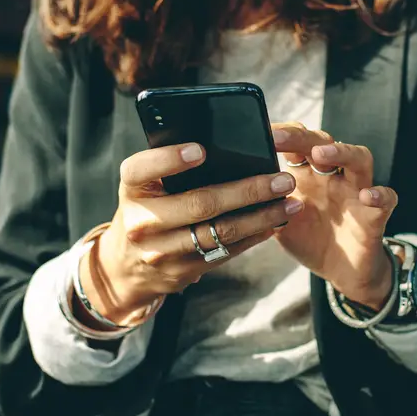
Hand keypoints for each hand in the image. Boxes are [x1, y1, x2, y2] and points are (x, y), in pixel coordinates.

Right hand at [80, 143, 303, 324]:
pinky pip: (225, 252)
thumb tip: (225, 144)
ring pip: (220, 232)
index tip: (201, 150)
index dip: (170, 159)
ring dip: (261, 217)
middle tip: (281, 179)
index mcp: (131, 188)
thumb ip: (172, 165)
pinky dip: (254, 235)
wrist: (127, 264)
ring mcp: (162, 251)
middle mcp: (142, 221)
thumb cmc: (148, 206)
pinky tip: (275, 221)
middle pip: (200, 204)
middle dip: (247, 190)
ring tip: (290, 202)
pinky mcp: (182, 271)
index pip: (142, 169)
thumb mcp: (146, 183)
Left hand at [271, 123, 398, 309]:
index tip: (257, 131)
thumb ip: (260, 204)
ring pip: (359, 158)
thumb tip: (226, 191)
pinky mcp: (375, 214)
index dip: (279, 134)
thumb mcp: (278, 221)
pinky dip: (380, 194)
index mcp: (307, 174)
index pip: (296, 143)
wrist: (342, 272)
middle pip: (323, 142)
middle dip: (301, 137)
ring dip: (341, 152)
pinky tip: (368, 196)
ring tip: (322, 155)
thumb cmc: (309, 238)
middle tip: (278, 137)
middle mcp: (332, 176)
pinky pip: (386, 198)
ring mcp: (356, 192)